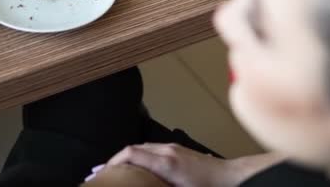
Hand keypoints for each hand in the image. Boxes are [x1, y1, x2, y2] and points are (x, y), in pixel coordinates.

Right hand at [106, 143, 283, 186]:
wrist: (230, 176)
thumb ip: (156, 184)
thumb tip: (141, 183)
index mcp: (166, 162)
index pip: (131, 153)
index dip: (112, 162)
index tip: (99, 172)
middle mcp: (167, 150)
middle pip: (133, 149)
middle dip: (114, 161)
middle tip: (99, 174)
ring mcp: (173, 147)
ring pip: (142, 148)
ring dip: (126, 158)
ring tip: (113, 171)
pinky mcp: (178, 150)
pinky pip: (151, 149)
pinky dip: (138, 157)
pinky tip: (135, 167)